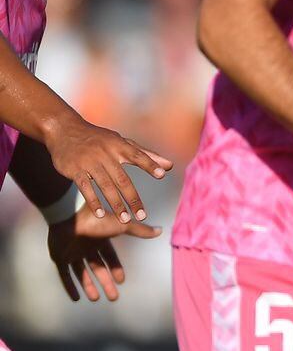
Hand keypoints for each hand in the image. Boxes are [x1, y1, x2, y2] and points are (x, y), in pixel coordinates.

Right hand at [44, 115, 171, 222]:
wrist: (65, 130)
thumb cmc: (100, 139)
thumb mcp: (122, 142)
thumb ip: (146, 155)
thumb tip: (170, 166)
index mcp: (119, 146)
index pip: (138, 155)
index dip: (150, 164)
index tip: (162, 175)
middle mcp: (106, 154)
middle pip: (122, 178)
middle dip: (133, 198)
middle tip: (142, 215)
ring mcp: (89, 162)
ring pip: (105, 186)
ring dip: (116, 204)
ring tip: (125, 220)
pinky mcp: (74, 169)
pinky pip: (85, 187)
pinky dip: (93, 201)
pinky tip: (101, 214)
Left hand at [47, 211, 160, 302]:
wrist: (69, 217)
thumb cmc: (97, 221)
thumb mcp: (123, 226)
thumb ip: (140, 230)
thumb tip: (160, 231)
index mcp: (101, 240)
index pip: (110, 258)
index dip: (115, 269)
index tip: (121, 281)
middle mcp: (87, 247)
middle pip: (97, 268)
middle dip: (105, 283)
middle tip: (113, 297)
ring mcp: (72, 253)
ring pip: (82, 273)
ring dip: (89, 286)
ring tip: (95, 299)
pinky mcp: (59, 257)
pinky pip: (64, 275)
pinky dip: (70, 286)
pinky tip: (76, 298)